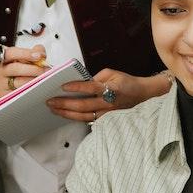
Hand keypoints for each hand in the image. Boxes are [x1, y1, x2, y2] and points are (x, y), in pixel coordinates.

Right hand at [0, 45, 47, 97]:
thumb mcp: (24, 59)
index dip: (26, 53)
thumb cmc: (18, 71)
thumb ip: (34, 53)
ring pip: (18, 82)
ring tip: (44, 79)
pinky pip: (19, 94)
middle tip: (45, 70)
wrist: (7, 88)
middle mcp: (1, 71)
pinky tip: (38, 88)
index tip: (39, 56)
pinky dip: (30, 90)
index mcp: (4, 59)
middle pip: (15, 68)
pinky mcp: (5, 96)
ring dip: (33, 80)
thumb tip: (41, 53)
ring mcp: (1, 84)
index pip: (11, 53)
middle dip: (33, 69)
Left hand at [47, 68, 170, 122]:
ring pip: (84, 116)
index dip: (76, 87)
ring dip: (66, 113)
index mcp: (111, 88)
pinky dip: (75, 117)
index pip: (90, 88)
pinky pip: (88, 120)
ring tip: (53, 109)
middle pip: (83, 106)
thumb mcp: (113, 73)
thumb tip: (80, 82)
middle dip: (65, 104)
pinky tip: (64, 114)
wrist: (143, 96)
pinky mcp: (106, 120)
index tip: (62, 86)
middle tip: (50, 102)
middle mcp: (108, 103)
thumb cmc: (126, 82)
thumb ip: (96, 77)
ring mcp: (107, 114)